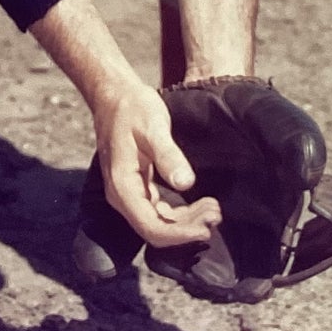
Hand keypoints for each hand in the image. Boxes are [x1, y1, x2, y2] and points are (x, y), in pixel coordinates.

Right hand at [93, 80, 220, 248]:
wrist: (114, 95)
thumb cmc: (133, 108)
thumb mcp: (153, 127)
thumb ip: (168, 156)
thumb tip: (185, 183)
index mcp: (122, 185)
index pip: (151, 226)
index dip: (179, 235)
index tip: (206, 229)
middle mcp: (122, 196)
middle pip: (156, 229)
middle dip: (188, 228)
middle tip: (217, 215)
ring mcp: (129, 194)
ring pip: (159, 222)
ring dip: (187, 222)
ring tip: (214, 210)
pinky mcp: (138, 188)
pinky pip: (159, 211)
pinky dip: (181, 213)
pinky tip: (201, 205)